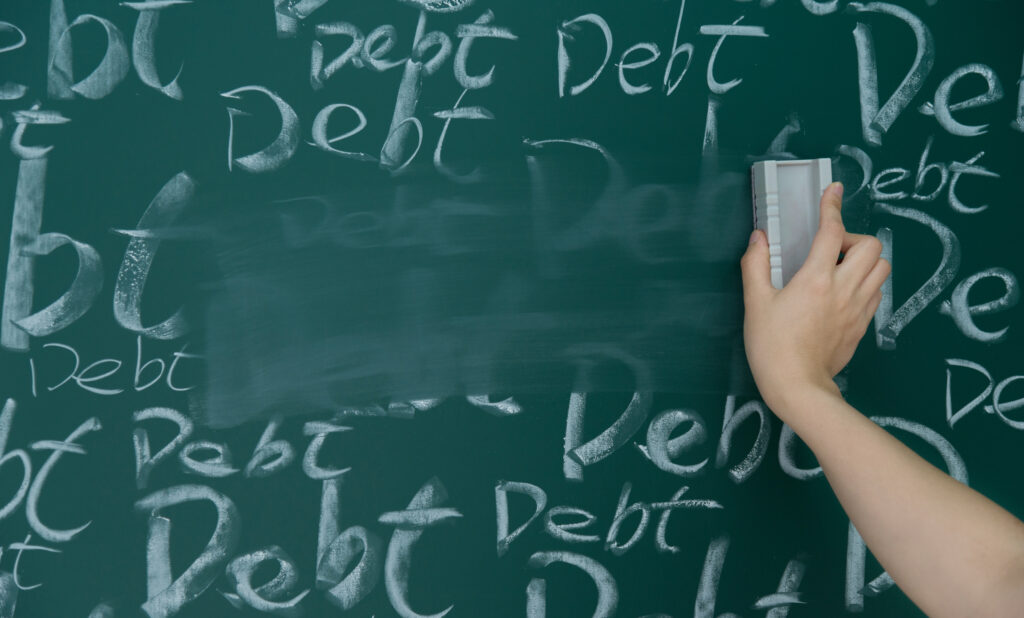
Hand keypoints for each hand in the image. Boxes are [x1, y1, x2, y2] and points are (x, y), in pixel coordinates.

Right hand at [740, 182, 890, 413]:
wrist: (798, 387)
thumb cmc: (772, 346)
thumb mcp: (755, 303)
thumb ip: (756, 265)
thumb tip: (759, 238)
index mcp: (816, 279)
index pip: (832, 231)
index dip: (832, 206)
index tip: (833, 191)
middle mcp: (844, 289)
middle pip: (872, 246)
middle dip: (853, 238)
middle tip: (831, 249)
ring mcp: (858, 308)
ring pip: (882, 268)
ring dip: (866, 259)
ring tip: (841, 268)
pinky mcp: (863, 325)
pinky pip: (876, 292)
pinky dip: (866, 282)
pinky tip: (844, 291)